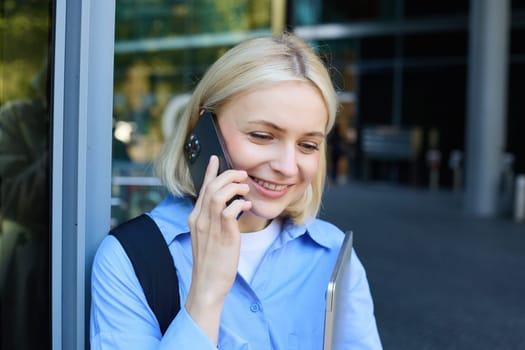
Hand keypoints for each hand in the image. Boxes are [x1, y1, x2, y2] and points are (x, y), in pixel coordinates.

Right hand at [185, 155, 250, 343]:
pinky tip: (247, 205)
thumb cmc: (210, 262)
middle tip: (242, 174)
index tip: (215, 158)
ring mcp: (210, 227)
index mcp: (195, 218)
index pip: (202, 189)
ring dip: (234, 186)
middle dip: (227, 175)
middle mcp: (200, 219)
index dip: (209, 172)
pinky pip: (230, 210)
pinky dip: (240, 203)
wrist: (207, 284)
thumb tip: (228, 205)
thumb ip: (213, 220)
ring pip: (219, 194)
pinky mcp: (224, 235)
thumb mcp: (207, 237)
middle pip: (211, 187)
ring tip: (245, 187)